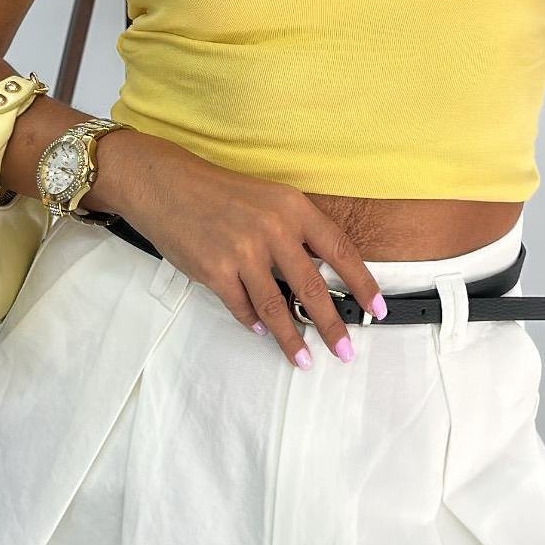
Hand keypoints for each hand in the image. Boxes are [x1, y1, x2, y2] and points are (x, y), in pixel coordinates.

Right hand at [100, 131, 387, 369]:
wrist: (167, 185)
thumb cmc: (220, 193)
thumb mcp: (270, 199)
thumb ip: (297, 231)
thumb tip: (324, 272)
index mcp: (293, 208)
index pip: (339, 250)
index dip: (362, 283)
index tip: (377, 308)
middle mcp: (273, 229)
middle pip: (312, 288)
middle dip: (332, 326)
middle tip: (345, 351)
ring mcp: (243, 251)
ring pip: (276, 307)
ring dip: (292, 339)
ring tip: (305, 359)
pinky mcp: (215, 270)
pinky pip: (242, 307)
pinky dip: (253, 323)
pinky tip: (261, 331)